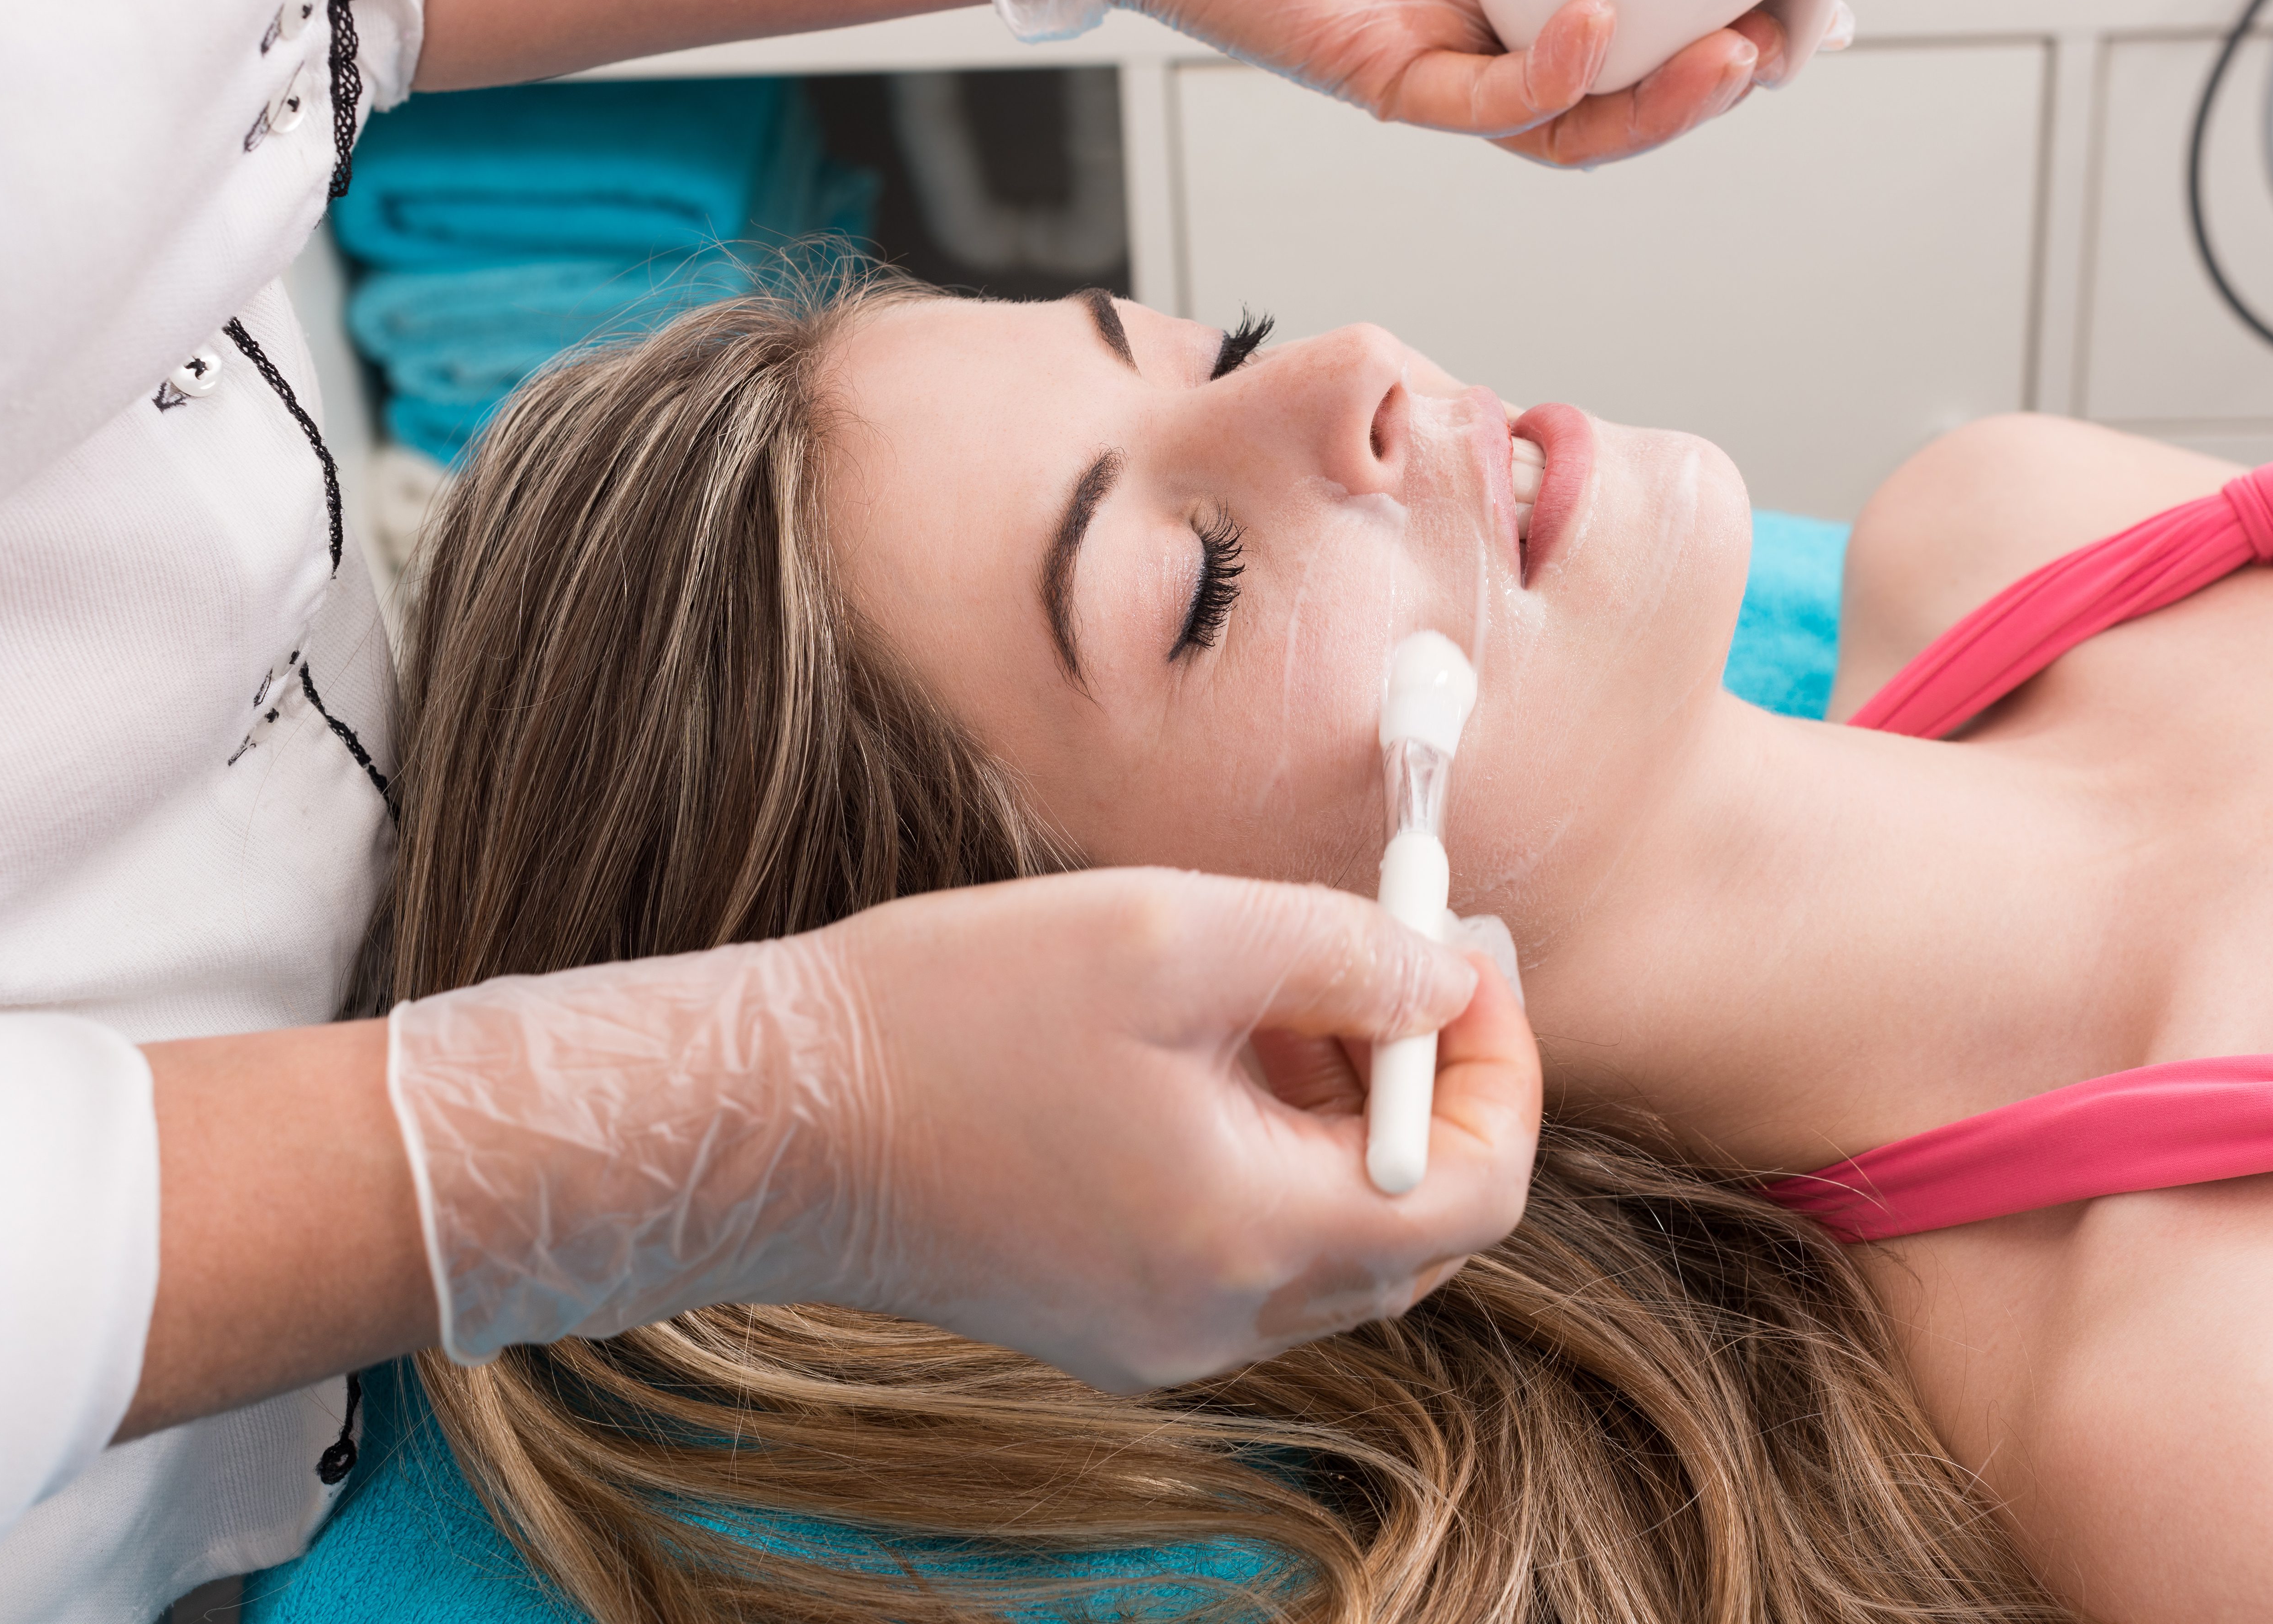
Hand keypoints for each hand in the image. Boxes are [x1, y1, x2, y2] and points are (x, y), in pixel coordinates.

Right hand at [387, 869, 1538, 1391]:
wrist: (773, 1119)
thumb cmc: (950, 1012)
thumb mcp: (1167, 935)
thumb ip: (1339, 955)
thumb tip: (1452, 983)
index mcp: (1249, 1234)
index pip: (1474, 1191)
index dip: (1499, 1067)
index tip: (1462, 958)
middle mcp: (1222, 1319)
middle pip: (1420, 1230)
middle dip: (1430, 1089)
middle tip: (1397, 964)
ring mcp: (1165, 1337)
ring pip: (1340, 1245)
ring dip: (1350, 1123)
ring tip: (1283, 998)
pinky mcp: (1112, 1323)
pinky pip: (1253, 1257)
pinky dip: (1275, 1163)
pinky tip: (1212, 1063)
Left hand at [1096, 0, 1782, 166]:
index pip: (1629, 2)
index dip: (1716, 3)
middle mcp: (1463, 8)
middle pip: (1615, 83)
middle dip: (1711, 74)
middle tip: (1786, 41)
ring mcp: (1418, 45)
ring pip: (1562, 121)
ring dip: (1657, 102)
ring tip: (1735, 59)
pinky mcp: (1363, 64)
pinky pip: (1474, 105)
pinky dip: (1549, 78)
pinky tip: (1601, 26)